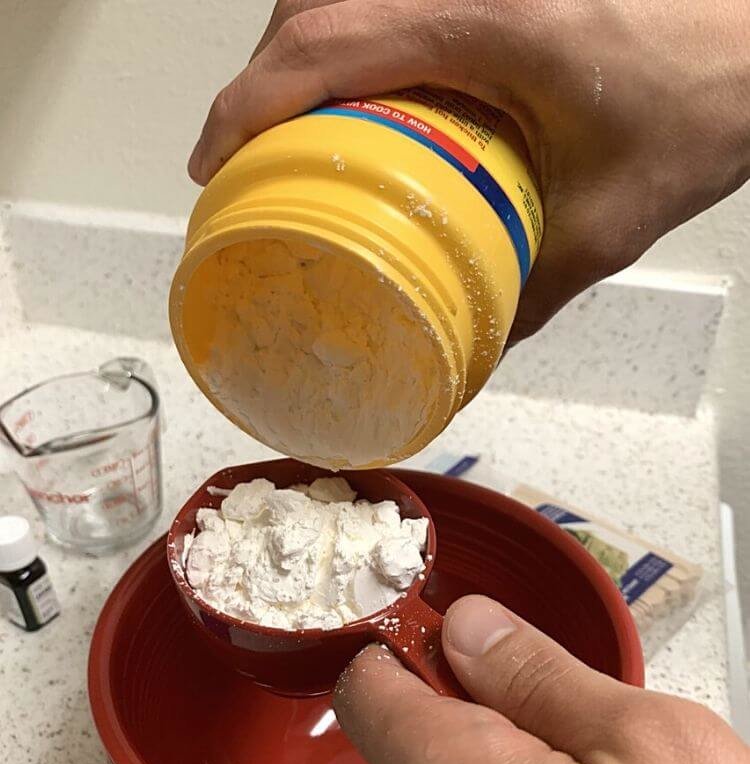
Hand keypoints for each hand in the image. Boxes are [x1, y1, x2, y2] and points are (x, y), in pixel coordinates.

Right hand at [187, 0, 748, 340]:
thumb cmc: (709, 106)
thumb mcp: (607, 226)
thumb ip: (529, 297)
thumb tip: (466, 353)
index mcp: (492, 24)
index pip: (328, 40)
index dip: (248, 99)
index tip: (215, 162)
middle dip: (263, 74)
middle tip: (250, 154)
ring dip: (304, 48)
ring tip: (294, 126)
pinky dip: (353, 32)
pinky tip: (365, 90)